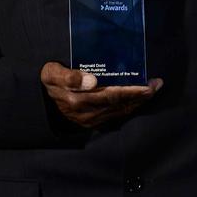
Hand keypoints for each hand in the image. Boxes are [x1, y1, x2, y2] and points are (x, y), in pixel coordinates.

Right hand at [41, 62, 162, 127]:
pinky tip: (136, 99)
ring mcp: (90, 120)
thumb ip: (69, 76)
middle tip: (157, 84)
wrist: (39, 100)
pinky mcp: (92, 122)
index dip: (132, 91)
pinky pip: (115, 115)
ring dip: (137, 101)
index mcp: (78, 100)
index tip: (147, 85)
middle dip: (140, 95)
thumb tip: (92, 80)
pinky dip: (128, 107)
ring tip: (152, 90)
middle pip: (120, 105)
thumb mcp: (51, 73)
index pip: (111, 95)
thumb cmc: (49, 80)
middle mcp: (87, 113)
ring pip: (120, 111)